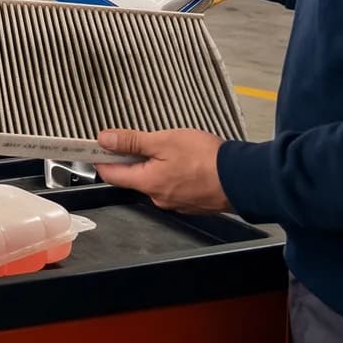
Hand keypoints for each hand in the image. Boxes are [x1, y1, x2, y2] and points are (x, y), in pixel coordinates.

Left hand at [95, 129, 230, 214]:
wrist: (245, 179)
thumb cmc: (207, 159)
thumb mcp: (165, 141)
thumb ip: (132, 142)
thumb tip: (104, 140)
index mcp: (147, 183)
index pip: (111, 174)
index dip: (101, 158)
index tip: (96, 146)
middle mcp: (159, 198)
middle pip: (133, 177)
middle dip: (133, 159)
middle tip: (144, 140)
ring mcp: (177, 203)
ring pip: (155, 181)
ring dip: (156, 166)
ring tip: (173, 149)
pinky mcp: (193, 202)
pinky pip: (174, 186)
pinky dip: (174, 174)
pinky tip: (187, 162)